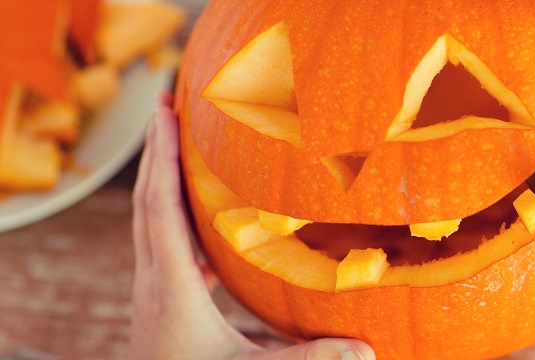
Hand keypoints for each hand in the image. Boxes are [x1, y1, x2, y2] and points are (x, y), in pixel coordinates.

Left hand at [130, 94, 374, 359]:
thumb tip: (368, 350)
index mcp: (171, 286)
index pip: (161, 207)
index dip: (164, 158)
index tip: (167, 112)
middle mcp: (154, 280)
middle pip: (147, 201)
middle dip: (156, 150)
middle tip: (166, 103)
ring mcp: (154, 291)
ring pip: (152, 222)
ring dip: (164, 179)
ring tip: (181, 146)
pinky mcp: (162, 303)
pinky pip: (167, 246)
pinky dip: (180, 218)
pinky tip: (207, 225)